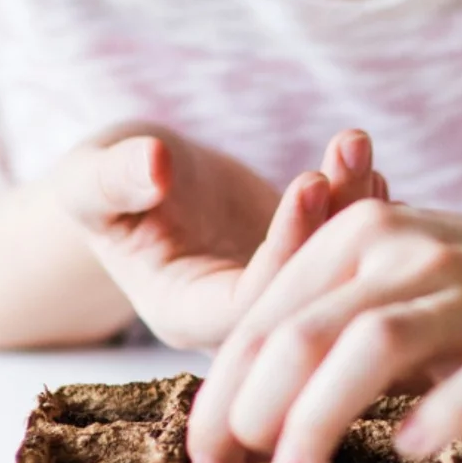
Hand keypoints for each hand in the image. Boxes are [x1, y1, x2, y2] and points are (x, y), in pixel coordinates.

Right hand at [45, 124, 389, 349]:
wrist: (131, 185)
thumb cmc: (102, 185)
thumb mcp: (91, 180)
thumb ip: (114, 180)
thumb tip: (152, 166)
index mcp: (183, 314)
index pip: (250, 302)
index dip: (287, 245)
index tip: (310, 180)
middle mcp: (236, 318)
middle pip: (303, 291)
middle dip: (334, 220)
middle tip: (351, 156)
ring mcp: (271, 292)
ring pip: (329, 268)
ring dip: (353, 206)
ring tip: (356, 144)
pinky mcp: (295, 264)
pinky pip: (337, 249)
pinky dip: (360, 208)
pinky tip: (370, 166)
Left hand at [184, 204, 461, 462]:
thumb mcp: (389, 286)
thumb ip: (318, 333)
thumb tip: (234, 425)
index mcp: (360, 235)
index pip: (266, 315)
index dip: (221, 389)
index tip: (200, 456)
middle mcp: (408, 253)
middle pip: (304, 330)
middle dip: (251, 408)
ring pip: (372, 345)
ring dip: (319, 415)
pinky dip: (434, 420)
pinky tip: (409, 450)